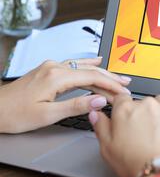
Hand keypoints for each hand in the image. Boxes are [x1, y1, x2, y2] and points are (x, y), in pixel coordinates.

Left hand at [0, 58, 130, 133]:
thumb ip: (76, 106)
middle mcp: (54, 67)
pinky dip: (88, 65)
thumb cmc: (15, 114)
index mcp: (56, 77)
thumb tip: (99, 100)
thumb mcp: (47, 115)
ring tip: (118, 77)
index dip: (111, 85)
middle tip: (127, 85)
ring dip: (102, 72)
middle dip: (110, 78)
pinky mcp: (47, 70)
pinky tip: (96, 61)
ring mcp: (50, 67)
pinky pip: (74, 65)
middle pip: (90, 70)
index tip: (124, 93)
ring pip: (83, 67)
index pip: (93, 78)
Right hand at [89, 94, 159, 176]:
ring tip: (158, 128)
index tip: (125, 117)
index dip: (122, 109)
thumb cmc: (134, 164)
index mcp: (125, 110)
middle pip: (141, 101)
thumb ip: (101, 127)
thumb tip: (96, 114)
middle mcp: (145, 104)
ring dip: (159, 110)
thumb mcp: (107, 149)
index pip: (121, 99)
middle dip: (141, 113)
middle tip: (141, 132)